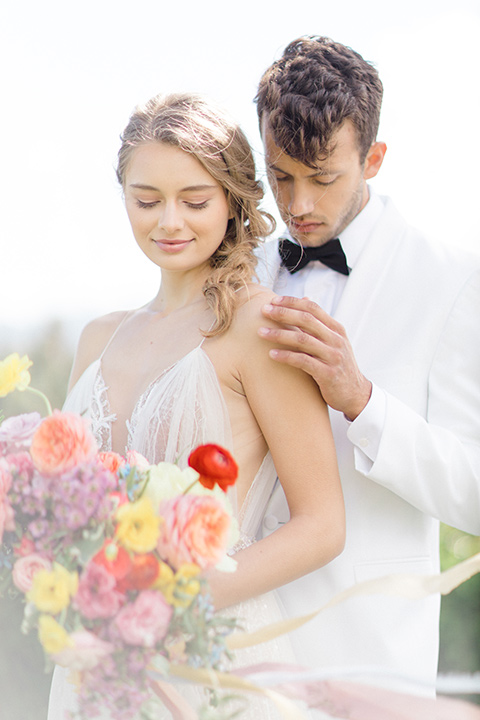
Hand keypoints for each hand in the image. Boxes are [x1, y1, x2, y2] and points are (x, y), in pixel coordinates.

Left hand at [259, 295, 371, 419]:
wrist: (355, 394)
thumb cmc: (338, 366)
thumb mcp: (333, 342)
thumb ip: (320, 324)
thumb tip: (305, 299)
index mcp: (336, 329)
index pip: (313, 308)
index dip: (292, 302)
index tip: (273, 300)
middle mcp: (336, 340)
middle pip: (306, 320)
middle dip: (283, 313)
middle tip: (264, 311)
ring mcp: (333, 356)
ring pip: (302, 340)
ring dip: (279, 334)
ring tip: (261, 332)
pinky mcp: (328, 374)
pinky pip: (303, 361)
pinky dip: (286, 356)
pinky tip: (271, 354)